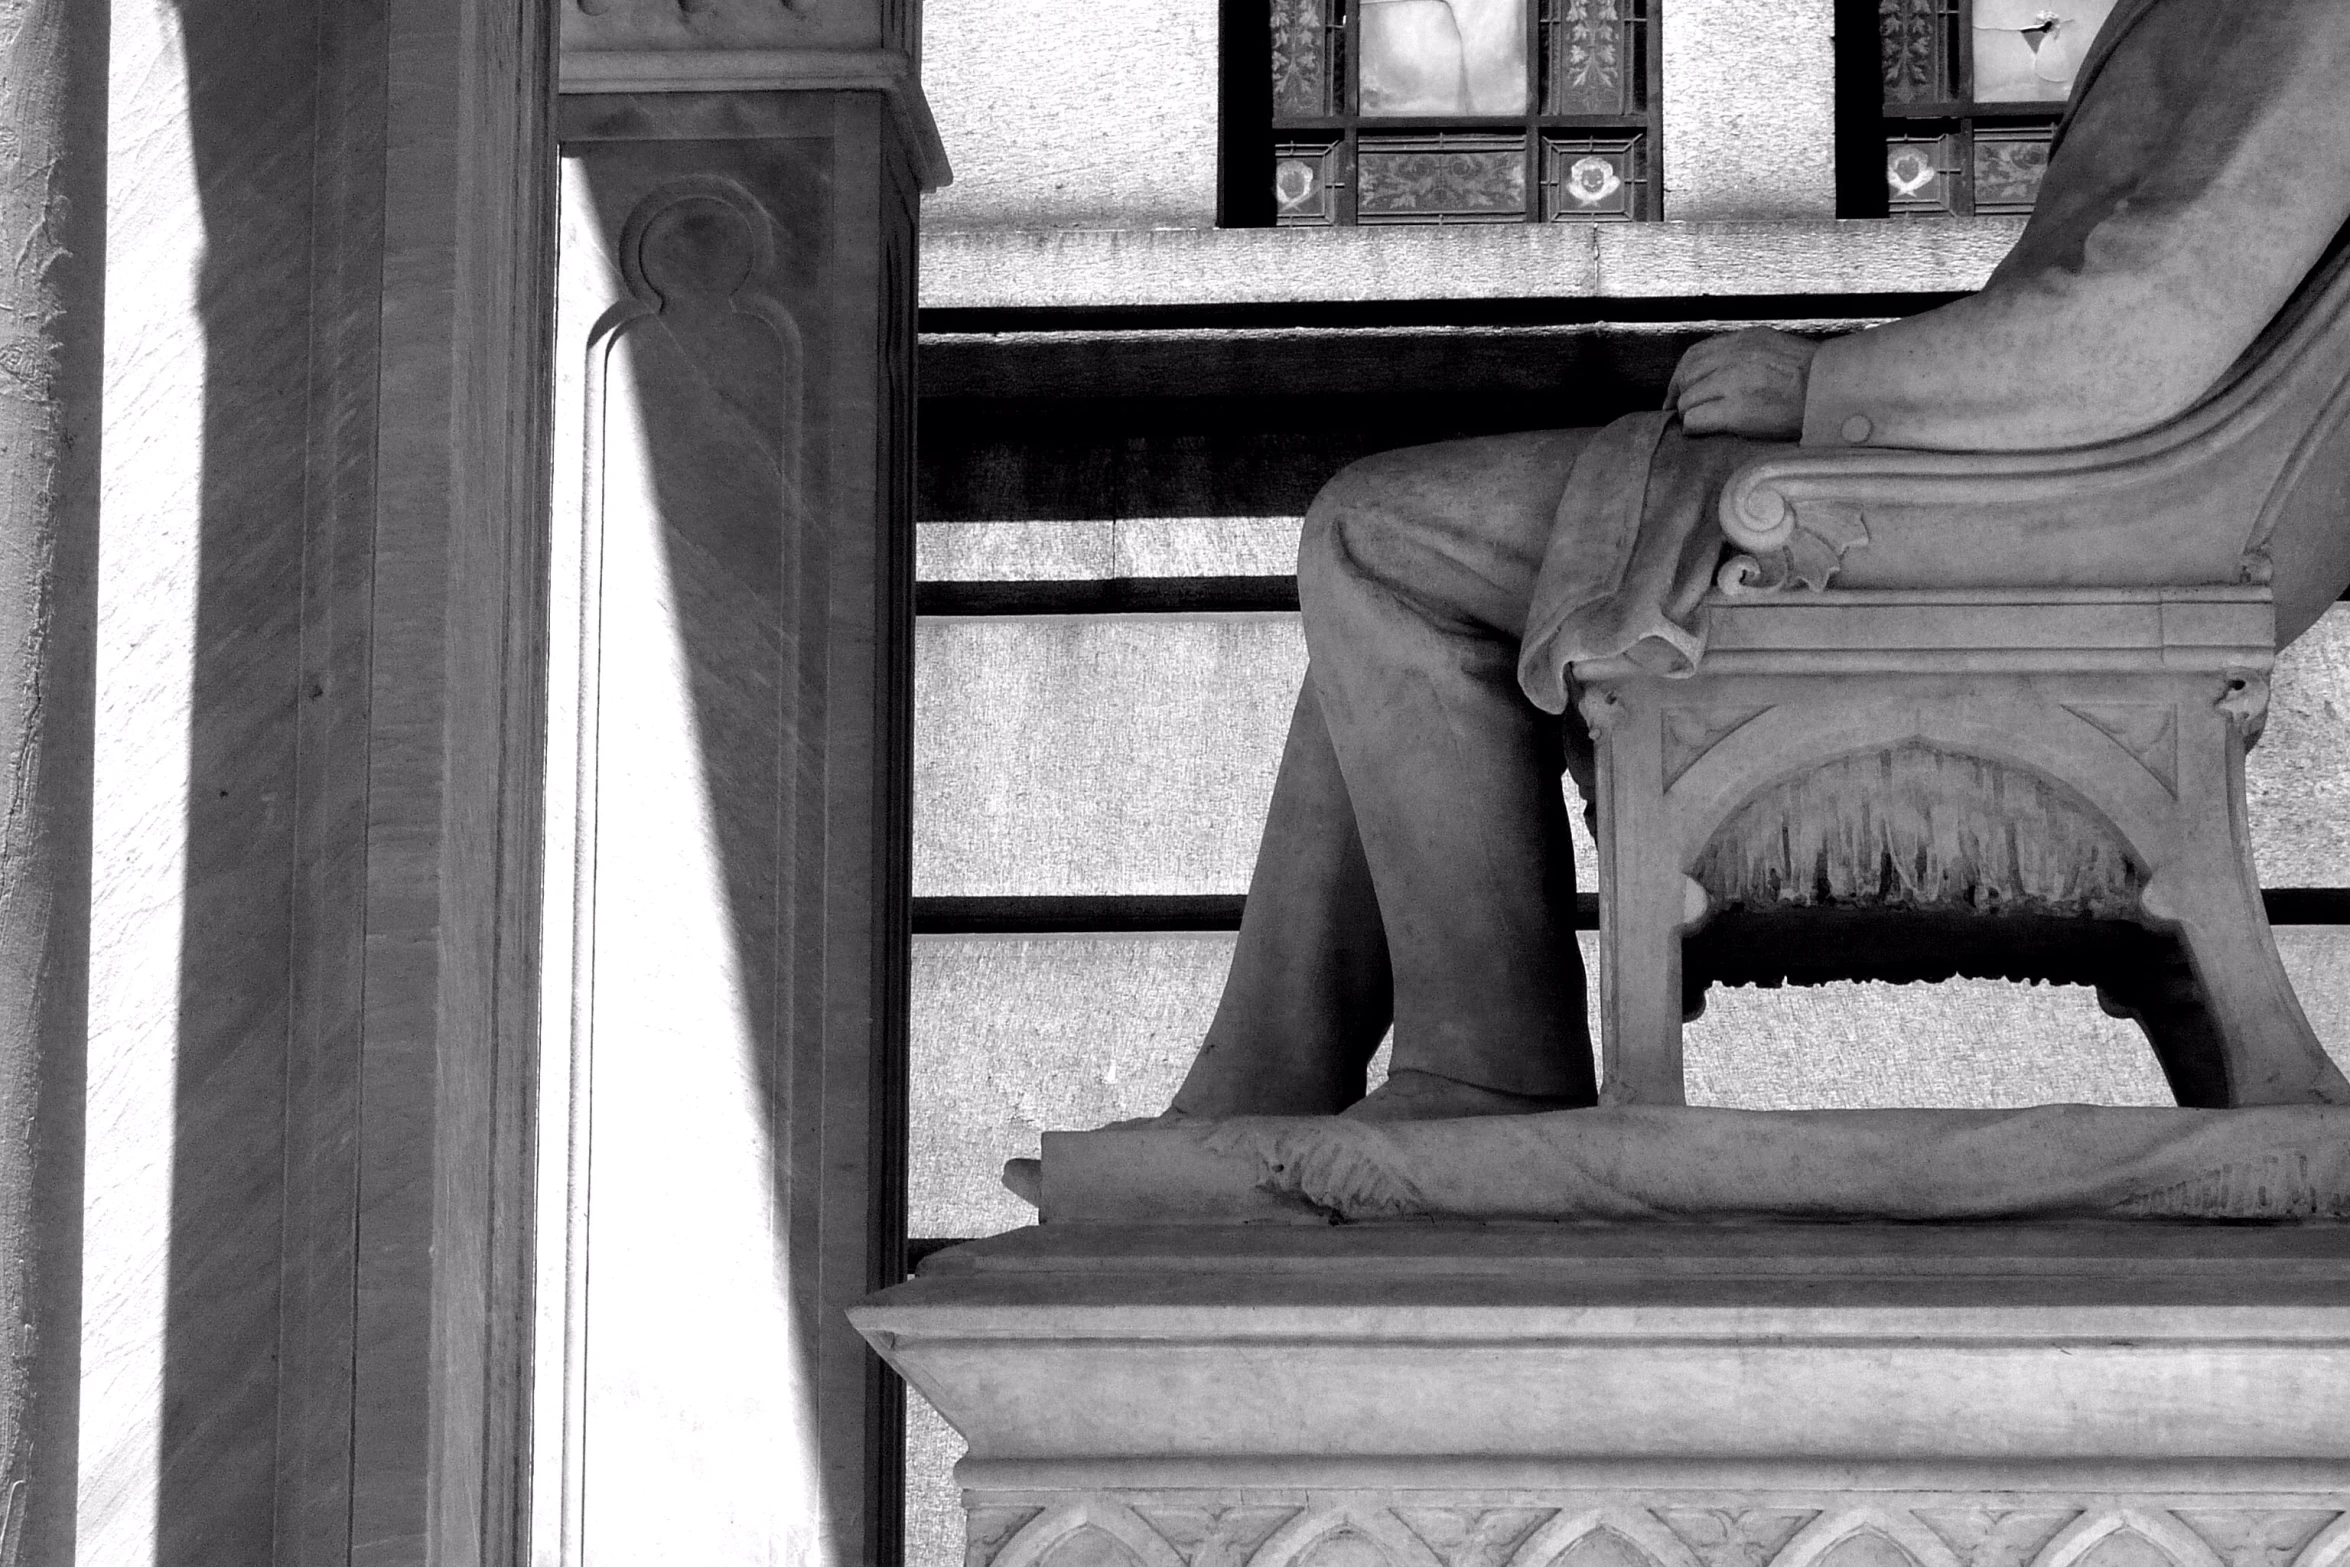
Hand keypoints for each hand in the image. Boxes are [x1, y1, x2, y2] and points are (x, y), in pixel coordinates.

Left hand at [1665, 327, 1818, 438]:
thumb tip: (1716, 371)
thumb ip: (1745, 354)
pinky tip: (1704, 431)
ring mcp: (1734, 383)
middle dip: (1680, 396)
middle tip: (1682, 411)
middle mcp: (1736, 357)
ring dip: (1689, 414)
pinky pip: (1696, 420)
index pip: (1695, 354)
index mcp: (1745, 341)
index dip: (1681, 376)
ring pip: (1687, 400)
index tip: (1677, 390)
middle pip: (1686, 377)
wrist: (1833, 394)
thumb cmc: (1811, 379)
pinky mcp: (1736, 411)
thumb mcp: (1776, 350)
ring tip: (1700, 423)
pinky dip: (1694, 428)